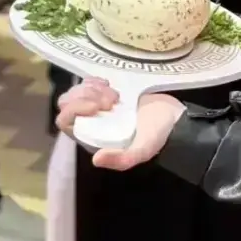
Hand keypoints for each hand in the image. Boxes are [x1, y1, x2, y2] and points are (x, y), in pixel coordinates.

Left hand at [57, 79, 184, 170]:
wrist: (174, 118)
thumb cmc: (158, 135)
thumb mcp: (142, 150)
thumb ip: (122, 159)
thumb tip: (95, 160)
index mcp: (91, 138)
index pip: (65, 121)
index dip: (75, 110)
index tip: (98, 106)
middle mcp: (89, 124)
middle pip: (66, 103)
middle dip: (85, 96)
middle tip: (111, 99)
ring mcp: (95, 107)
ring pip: (75, 91)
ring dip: (92, 88)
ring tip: (116, 95)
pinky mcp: (103, 93)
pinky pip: (87, 83)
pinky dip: (94, 81)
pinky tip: (109, 84)